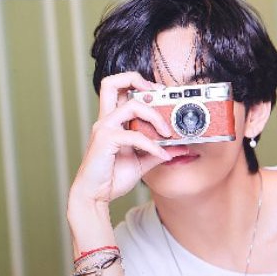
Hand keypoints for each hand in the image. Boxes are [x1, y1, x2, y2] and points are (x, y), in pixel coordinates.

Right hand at [69, 72, 184, 206]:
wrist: (95, 196)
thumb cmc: (112, 177)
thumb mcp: (142, 161)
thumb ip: (159, 151)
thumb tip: (181, 147)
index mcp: (112, 120)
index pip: (120, 89)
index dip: (140, 83)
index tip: (161, 94)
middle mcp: (106, 119)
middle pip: (111, 82)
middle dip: (136, 79)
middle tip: (159, 92)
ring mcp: (104, 128)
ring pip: (132, 105)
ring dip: (155, 116)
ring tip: (167, 133)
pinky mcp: (105, 140)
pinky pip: (135, 135)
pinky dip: (152, 145)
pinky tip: (161, 154)